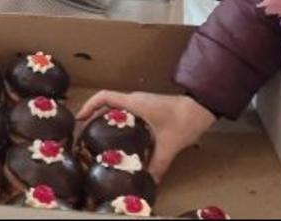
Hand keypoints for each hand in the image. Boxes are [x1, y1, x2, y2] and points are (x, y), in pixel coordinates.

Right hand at [78, 91, 216, 181]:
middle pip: (106, 103)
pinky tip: (120, 137)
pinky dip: (118, 120)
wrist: (202, 108)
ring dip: (105, 117)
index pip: (104, 97)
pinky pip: (126, 111)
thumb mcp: (169, 146)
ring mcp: (142, 102)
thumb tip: (149, 183)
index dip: (88, 106)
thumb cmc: (184, 120)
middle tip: (84, 133)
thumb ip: (158, 165)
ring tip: (97, 135)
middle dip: (93, 116)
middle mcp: (135, 100)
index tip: (79, 119)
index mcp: (135, 103)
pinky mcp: (148, 107)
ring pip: (116, 107)